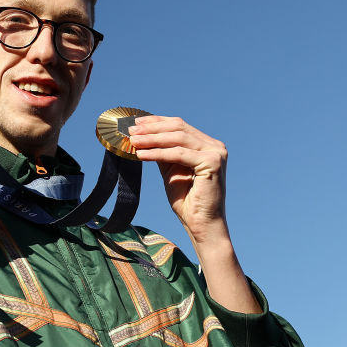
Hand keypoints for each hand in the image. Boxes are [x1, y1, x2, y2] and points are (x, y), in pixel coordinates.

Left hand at [128, 115, 229, 245]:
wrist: (201, 224)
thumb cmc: (187, 202)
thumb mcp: (171, 170)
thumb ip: (162, 152)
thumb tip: (141, 136)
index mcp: (207, 145)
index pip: (179, 126)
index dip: (157, 122)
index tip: (135, 122)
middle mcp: (215, 146)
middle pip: (178, 128)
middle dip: (152, 129)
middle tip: (130, 131)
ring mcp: (216, 153)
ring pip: (178, 138)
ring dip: (152, 139)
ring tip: (133, 141)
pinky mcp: (212, 162)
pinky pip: (179, 154)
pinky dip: (158, 153)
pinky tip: (142, 155)